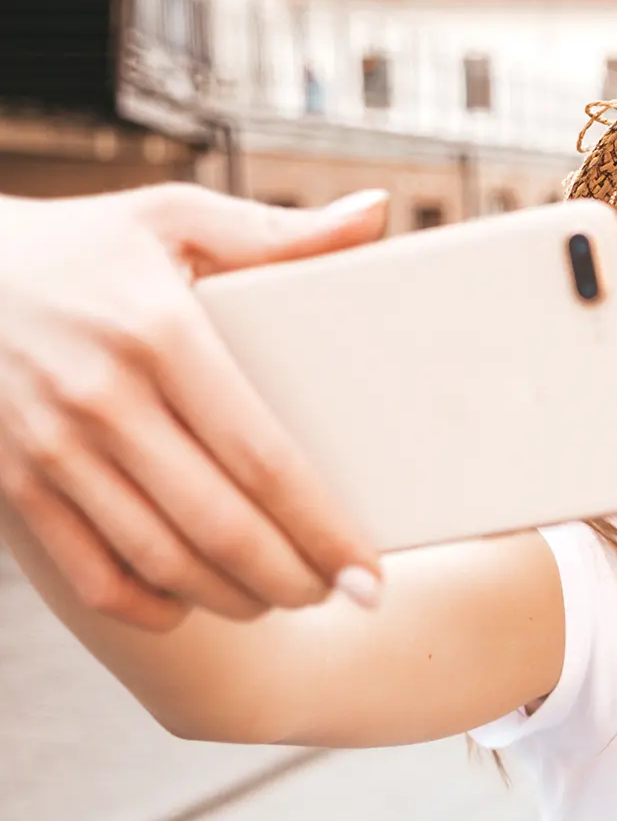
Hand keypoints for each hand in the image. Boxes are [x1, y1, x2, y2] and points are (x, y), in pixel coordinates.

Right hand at [0, 184, 387, 628]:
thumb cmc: (81, 244)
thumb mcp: (175, 217)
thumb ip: (279, 231)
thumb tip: (375, 214)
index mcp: (159, 335)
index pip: (261, 458)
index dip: (322, 529)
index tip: (370, 572)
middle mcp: (101, 398)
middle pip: (219, 525)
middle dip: (294, 579)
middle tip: (343, 595)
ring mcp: (50, 447)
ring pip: (160, 561)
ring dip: (234, 599)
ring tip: (285, 597)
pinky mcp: (12, 482)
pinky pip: (90, 574)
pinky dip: (151, 606)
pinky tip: (196, 603)